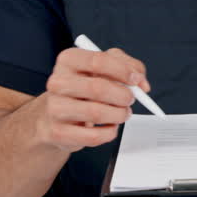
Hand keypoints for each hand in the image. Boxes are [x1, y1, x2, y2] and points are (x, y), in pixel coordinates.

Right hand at [34, 47, 151, 152]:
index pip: (98, 60)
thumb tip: (141, 82)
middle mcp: (57, 82)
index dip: (123, 71)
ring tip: (122, 113)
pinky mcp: (58, 132)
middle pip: (97, 87)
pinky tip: (110, 127)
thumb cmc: (84, 88)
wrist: (56, 115)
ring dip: (118, 115)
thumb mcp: (105, 67)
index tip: (136, 80)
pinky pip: (93, 136)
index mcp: (68, 60)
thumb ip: (128, 66)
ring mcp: (54, 108)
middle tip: (130, 100)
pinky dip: (109, 132)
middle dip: (122, 96)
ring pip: (96, 113)